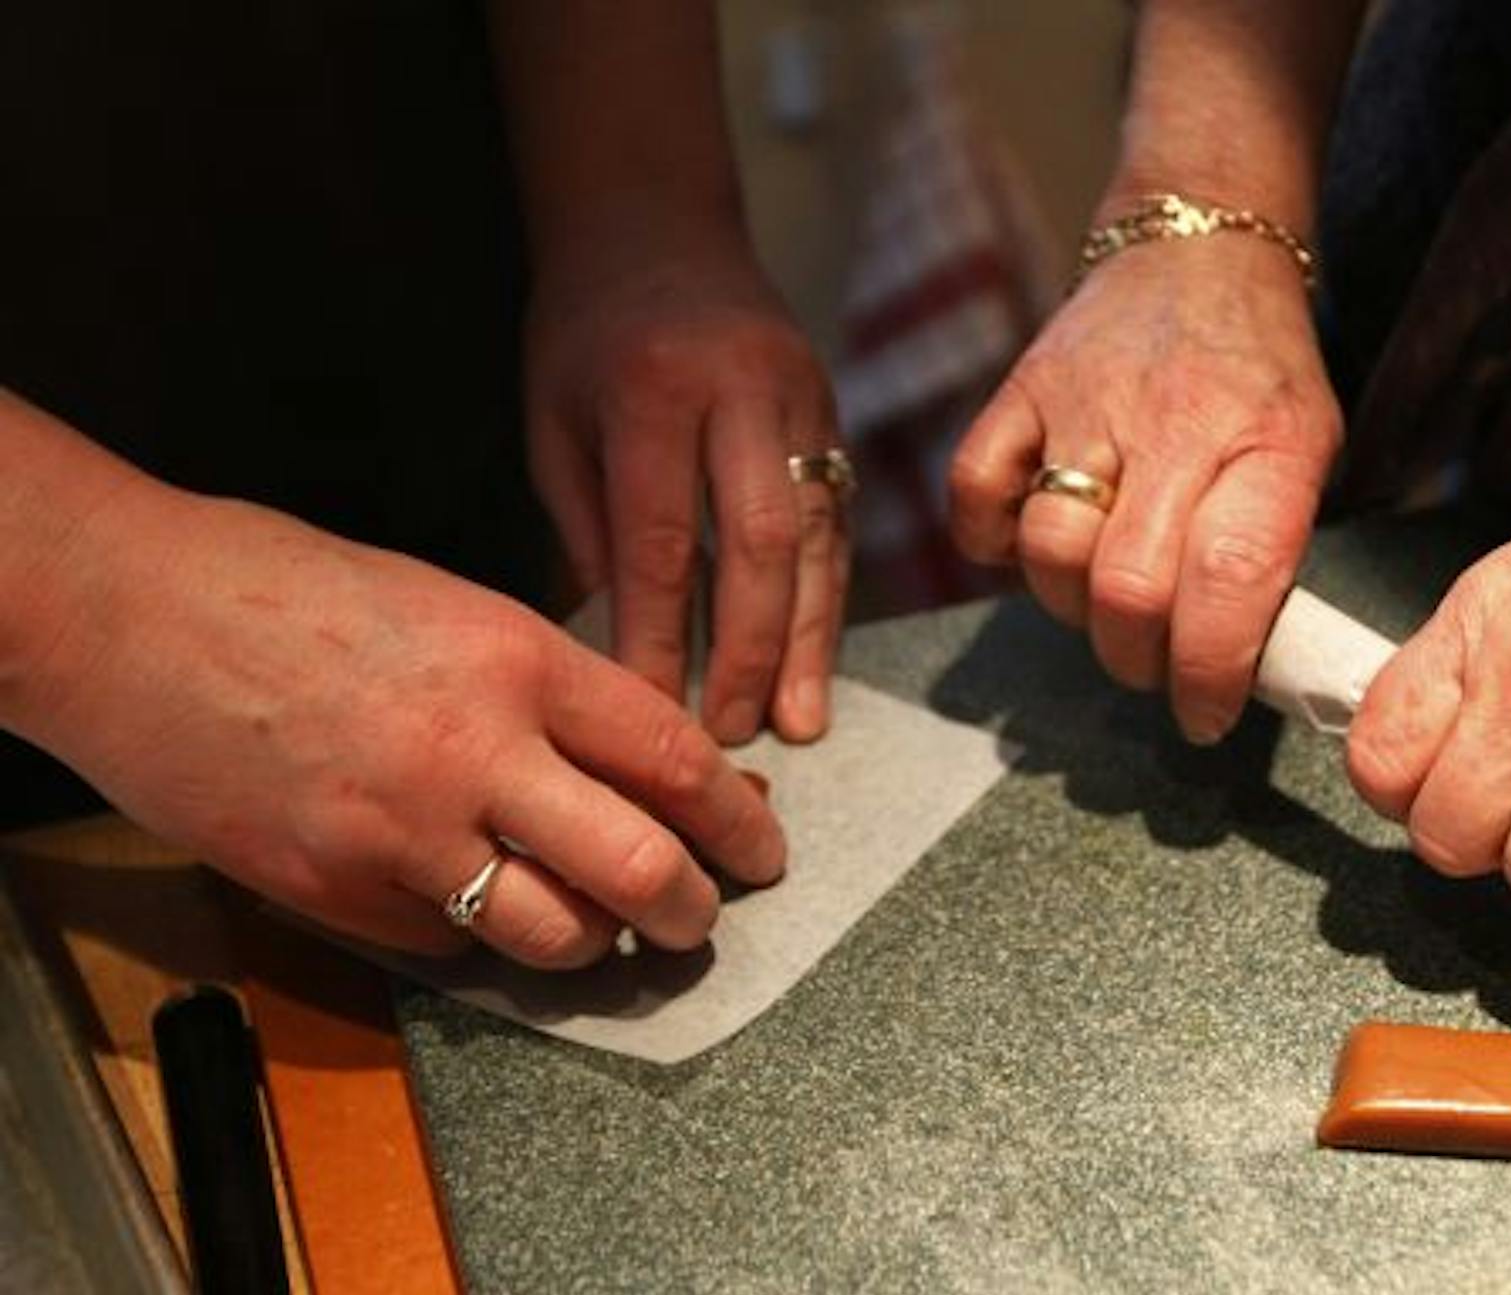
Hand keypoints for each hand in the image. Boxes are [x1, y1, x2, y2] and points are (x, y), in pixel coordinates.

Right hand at [36, 490, 783, 967]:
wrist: (129, 616)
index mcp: (519, 662)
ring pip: (557, 938)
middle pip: (643, 872)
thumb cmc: (294, 592)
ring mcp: (402, 836)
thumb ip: (555, 693)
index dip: (740, 820)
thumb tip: (648, 764)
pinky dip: (489, 941)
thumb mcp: (457, 611)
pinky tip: (485, 907)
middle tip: (701, 917)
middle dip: (694, 911)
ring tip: (603, 929)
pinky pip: (455, 948)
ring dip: (597, 945)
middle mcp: (476, 754)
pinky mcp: (336, 894)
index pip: (676, 761)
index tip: (763, 846)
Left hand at [524, 247, 845, 743]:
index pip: (660, 537)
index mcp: (651, 387)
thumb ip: (588, 527)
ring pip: (816, 536)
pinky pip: (835, 519)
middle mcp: (740, 389)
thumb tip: (624, 648)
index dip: (659, 635)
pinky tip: (815, 658)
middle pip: (759, 542)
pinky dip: (826, 595)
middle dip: (748, 649)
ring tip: (799, 720)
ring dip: (807, 638)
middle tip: (733, 733)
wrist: (657, 224)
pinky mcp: (832, 413)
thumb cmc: (584, 335)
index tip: (651, 716)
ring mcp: (800, 398)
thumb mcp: (553, 420)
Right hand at [949, 235, 1340, 742]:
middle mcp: (1175, 423)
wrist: (1199, 249)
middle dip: (1137, 659)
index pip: (1230, 581)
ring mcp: (1086, 402)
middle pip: (1128, 588)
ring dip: (1072, 609)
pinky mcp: (1020, 389)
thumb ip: (1271, 552)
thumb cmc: (1259, 376)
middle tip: (1154, 664)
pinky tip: (1028, 543)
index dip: (1207, 671)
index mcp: (1268, 445)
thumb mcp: (1307, 453)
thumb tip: (1229, 672)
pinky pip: (975, 492)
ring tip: (1103, 602)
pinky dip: (991, 542)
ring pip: (1050, 551)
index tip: (1204, 715)